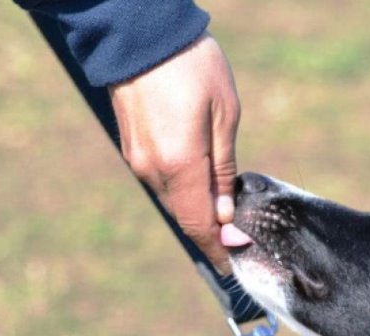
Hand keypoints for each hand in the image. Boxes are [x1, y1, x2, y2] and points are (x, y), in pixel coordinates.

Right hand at [109, 32, 239, 273]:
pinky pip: (161, 181)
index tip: (233, 266)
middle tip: (236, 240)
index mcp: (180, 165)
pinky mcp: (132, 148)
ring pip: (172, 200)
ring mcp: (138, 160)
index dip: (218, 249)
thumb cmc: (192, 67)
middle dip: (211, 233)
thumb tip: (223, 215)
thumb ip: (223, 169)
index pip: (200, 225)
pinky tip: (200, 184)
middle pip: (185, 216)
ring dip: (196, 210)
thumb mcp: (225, 114)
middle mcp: (152, 170)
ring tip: (223, 212)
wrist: (140, 34)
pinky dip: (182, 191)